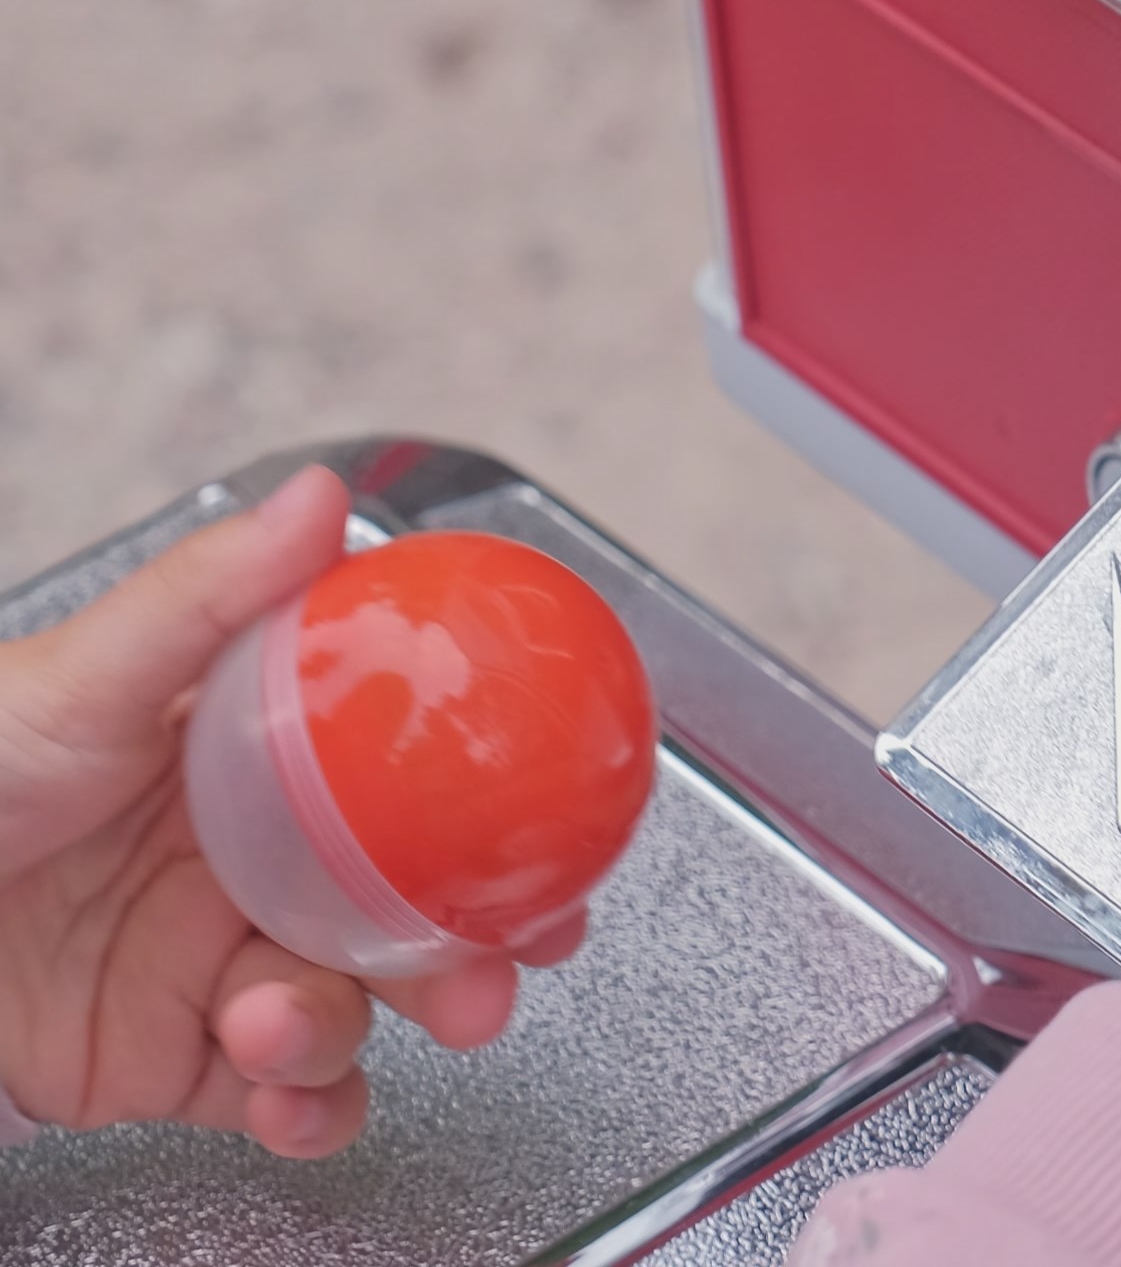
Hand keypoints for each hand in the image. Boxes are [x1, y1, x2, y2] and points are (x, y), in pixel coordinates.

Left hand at [0, 466, 579, 1156]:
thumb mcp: (76, 678)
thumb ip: (205, 601)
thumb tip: (315, 498)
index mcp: (245, 754)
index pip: (400, 766)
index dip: (488, 794)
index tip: (558, 819)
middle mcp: (243, 855)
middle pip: (404, 897)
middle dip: (469, 939)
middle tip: (501, 961)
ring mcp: (210, 960)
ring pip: (354, 999)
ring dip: (360, 1027)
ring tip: (296, 1032)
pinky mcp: (166, 1060)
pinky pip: (280, 1094)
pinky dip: (304, 1108)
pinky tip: (286, 1095)